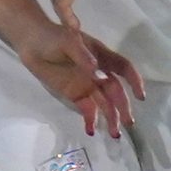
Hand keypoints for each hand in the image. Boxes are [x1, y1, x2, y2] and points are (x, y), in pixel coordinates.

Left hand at [16, 16, 144, 139]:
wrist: (31, 42)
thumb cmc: (52, 36)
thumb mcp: (68, 41)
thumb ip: (82, 57)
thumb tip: (98, 72)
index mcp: (102, 56)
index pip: (124, 68)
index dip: (134, 81)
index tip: (140, 96)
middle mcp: (98, 72)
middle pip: (116, 91)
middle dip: (123, 107)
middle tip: (128, 123)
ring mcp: (87, 84)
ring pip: (104, 103)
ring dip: (110, 118)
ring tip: (114, 135)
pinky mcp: (75, 94)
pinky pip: (87, 109)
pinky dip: (90, 120)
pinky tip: (91, 130)